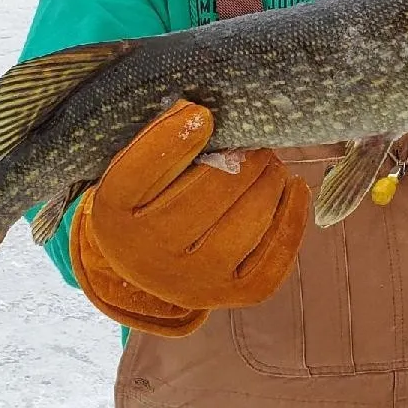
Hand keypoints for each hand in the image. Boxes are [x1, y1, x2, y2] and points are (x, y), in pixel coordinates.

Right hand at [69, 100, 309, 324]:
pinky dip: (292, 214)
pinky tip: (294, 187)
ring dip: (269, 180)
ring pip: (248, 220)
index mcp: (114, 214)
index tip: (202, 113)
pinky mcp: (235, 294)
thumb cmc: (144, 202)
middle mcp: (150, 254)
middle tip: (254, 139)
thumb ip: (156, 141)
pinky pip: (275, 253)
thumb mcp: (131, 170)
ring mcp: (195, 280)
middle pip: (208, 191)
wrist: (148, 268)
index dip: (172, 137)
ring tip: (270, 161)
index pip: (139, 170)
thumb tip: (200, 112)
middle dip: (241, 157)